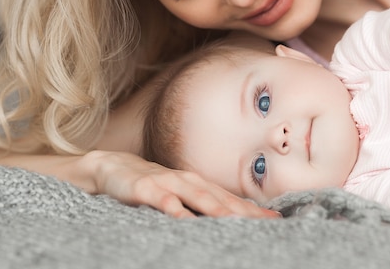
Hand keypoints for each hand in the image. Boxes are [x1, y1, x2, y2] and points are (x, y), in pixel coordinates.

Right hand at [85, 150, 279, 218]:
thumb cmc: (153, 186)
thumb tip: (229, 221)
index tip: (276, 219)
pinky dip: (174, 209)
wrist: (113, 167)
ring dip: (217, 209)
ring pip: (197, 197)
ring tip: (236, 221)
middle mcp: (189, 182)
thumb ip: (202, 207)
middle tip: (266, 222)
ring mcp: (168, 183)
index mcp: (200, 185)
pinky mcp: (145, 188)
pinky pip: (162, 200)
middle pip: (221, 199)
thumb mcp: (180, 197)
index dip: (254, 210)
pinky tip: (183, 220)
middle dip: (245, 211)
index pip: (231, 200)